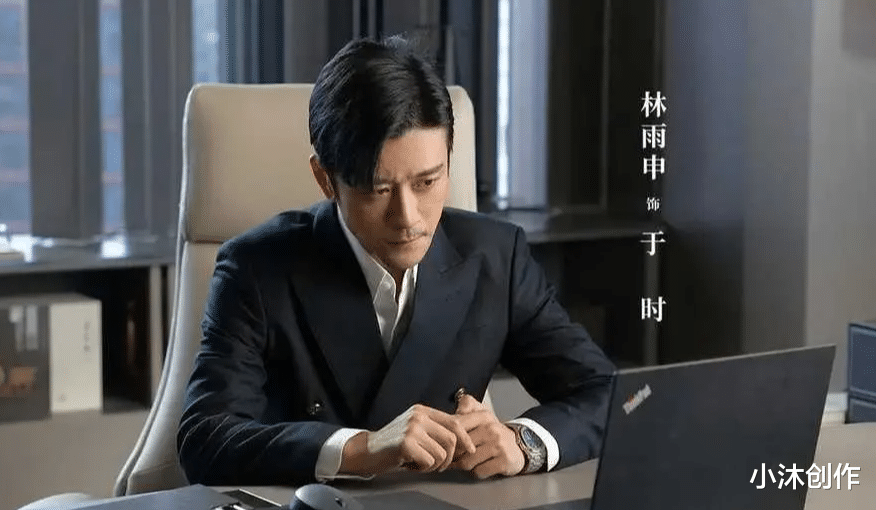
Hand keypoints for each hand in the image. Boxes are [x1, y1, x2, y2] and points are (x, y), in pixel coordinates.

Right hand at [340, 404, 476, 475]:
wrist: (366, 451)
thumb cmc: (393, 444)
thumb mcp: (416, 429)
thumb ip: (435, 430)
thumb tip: (464, 441)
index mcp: (423, 410)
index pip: (454, 422)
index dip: (465, 438)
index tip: (470, 450)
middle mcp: (419, 416)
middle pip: (451, 439)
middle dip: (448, 458)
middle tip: (435, 465)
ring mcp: (412, 428)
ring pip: (442, 453)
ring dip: (434, 465)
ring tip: (419, 463)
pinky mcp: (406, 443)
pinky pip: (429, 461)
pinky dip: (423, 468)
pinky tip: (411, 464)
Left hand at [451, 394, 525, 478]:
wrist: (519, 447)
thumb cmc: (494, 433)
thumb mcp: (482, 414)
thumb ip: (467, 405)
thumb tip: (456, 411)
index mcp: (484, 416)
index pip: (457, 427)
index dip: (449, 439)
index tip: (447, 443)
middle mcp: (492, 429)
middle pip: (459, 447)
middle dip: (454, 455)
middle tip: (454, 457)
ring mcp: (499, 445)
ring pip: (467, 461)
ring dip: (464, 466)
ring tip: (468, 462)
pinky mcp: (504, 461)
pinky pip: (479, 471)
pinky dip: (477, 472)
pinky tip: (481, 466)